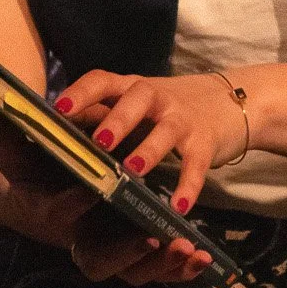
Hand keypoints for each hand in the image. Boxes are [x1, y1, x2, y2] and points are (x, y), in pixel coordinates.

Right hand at [0, 111, 212, 285]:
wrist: (63, 179)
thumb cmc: (45, 160)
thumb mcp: (26, 143)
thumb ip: (12, 135)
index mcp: (53, 211)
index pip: (58, 214)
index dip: (73, 205)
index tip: (93, 189)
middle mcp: (82, 237)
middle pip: (101, 261)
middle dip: (128, 252)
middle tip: (153, 238)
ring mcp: (111, 247)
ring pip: (135, 270)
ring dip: (163, 264)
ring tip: (188, 249)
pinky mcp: (137, 251)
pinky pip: (159, 269)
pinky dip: (180, 269)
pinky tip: (202, 260)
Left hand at [48, 68, 249, 215]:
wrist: (232, 101)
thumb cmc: (168, 107)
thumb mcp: (136, 104)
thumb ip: (102, 113)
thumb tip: (54, 127)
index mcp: (131, 88)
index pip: (103, 80)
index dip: (81, 92)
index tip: (58, 109)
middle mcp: (156, 98)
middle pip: (136, 100)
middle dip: (117, 120)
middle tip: (99, 142)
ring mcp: (182, 119)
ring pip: (165, 131)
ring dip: (149, 150)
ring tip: (133, 171)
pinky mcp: (205, 142)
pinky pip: (196, 165)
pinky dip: (188, 186)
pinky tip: (178, 207)